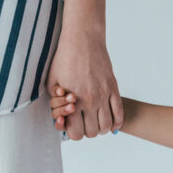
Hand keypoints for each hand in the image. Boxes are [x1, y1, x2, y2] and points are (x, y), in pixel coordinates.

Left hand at [45, 0, 123, 139]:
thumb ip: (56, 104)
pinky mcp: (114, 87)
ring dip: (100, 129)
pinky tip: (111, 124)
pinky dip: (116, 123)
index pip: (76, 132)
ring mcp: (104, 94)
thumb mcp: (52, 83)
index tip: (70, 125)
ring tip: (95, 123)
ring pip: (106, 126)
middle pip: (92, 132)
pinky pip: (119, 112)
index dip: (72, 132)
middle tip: (83, 124)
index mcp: (74, 101)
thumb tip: (62, 120)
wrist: (83, 39)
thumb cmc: (64, 59)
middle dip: (86, 132)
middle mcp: (91, 100)